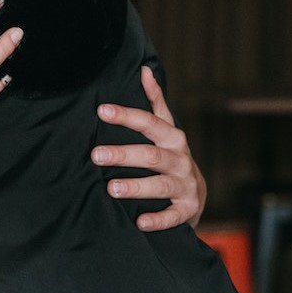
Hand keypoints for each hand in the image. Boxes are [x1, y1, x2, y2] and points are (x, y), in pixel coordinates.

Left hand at [93, 66, 206, 230]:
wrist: (195, 197)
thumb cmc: (171, 157)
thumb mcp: (166, 130)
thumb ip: (155, 102)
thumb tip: (144, 69)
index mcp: (172, 138)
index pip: (149, 122)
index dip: (127, 115)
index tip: (102, 110)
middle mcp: (180, 159)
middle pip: (152, 154)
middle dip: (124, 154)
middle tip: (96, 155)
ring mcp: (186, 185)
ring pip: (161, 184)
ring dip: (136, 186)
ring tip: (111, 188)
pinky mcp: (188, 210)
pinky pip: (174, 216)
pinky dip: (158, 219)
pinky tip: (140, 222)